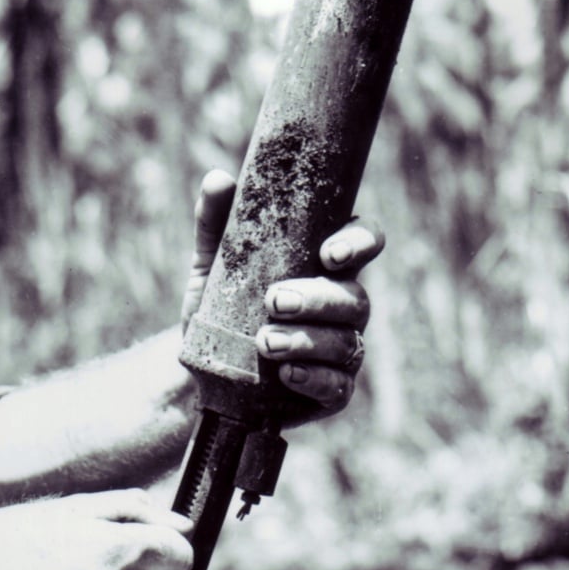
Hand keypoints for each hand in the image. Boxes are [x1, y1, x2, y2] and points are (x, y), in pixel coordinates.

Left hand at [183, 169, 382, 424]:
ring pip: (346, 342)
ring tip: (265, 343)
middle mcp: (343, 305)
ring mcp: (342, 350)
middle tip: (274, 301)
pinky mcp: (333, 389)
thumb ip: (217, 224)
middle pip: (356, 297)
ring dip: (307, 341)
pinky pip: (338, 386)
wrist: (203, 371)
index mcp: (326, 265)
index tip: (328, 253)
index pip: (365, 242)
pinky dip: (313, 378)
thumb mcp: (212, 264)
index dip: (359, 243)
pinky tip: (286, 374)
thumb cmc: (220, 308)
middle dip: (317, 299)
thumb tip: (220, 180)